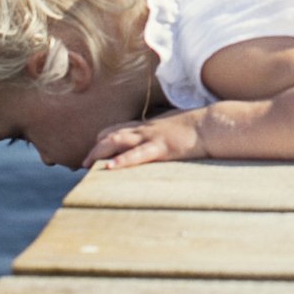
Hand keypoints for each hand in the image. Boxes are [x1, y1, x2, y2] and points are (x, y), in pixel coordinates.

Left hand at [86, 111, 208, 170]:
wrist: (211, 125)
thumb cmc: (195, 128)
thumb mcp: (173, 128)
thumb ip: (160, 135)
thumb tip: (157, 144)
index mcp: (147, 126)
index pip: (116, 128)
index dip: (102, 139)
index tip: (92, 151)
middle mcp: (144, 129)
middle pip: (111, 135)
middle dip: (95, 150)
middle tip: (82, 164)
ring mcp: (151, 137)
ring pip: (117, 141)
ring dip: (100, 153)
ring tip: (86, 165)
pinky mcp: (161, 148)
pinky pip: (137, 155)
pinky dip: (122, 161)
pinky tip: (110, 167)